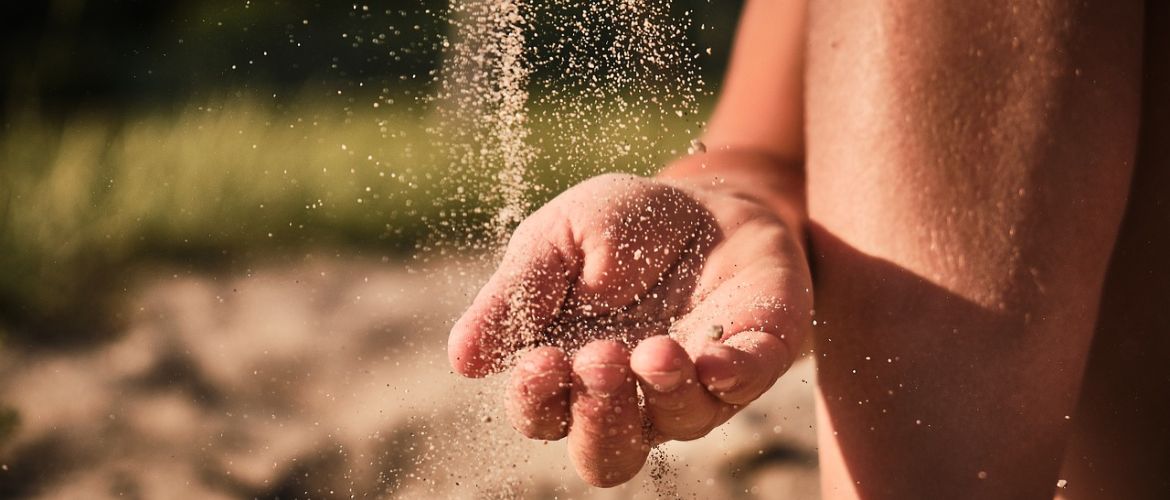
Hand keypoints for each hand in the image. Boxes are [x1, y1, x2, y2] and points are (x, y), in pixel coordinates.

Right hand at [448, 172, 810, 486]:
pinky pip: (744, 386)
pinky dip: (729, 376)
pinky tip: (711, 358)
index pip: (544, 415)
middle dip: (600, 416)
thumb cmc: (618, 227)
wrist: (703, 199)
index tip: (539, 361)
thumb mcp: (557, 239)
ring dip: (663, 392)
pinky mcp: (751, 359)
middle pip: (607, 452)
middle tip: (598, 360)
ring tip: (654, 349)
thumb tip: (462, 358)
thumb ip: (517, 295)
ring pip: (677, 425)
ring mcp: (694, 385)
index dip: (537, 400)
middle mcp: (631, 395)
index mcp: (570, 371)